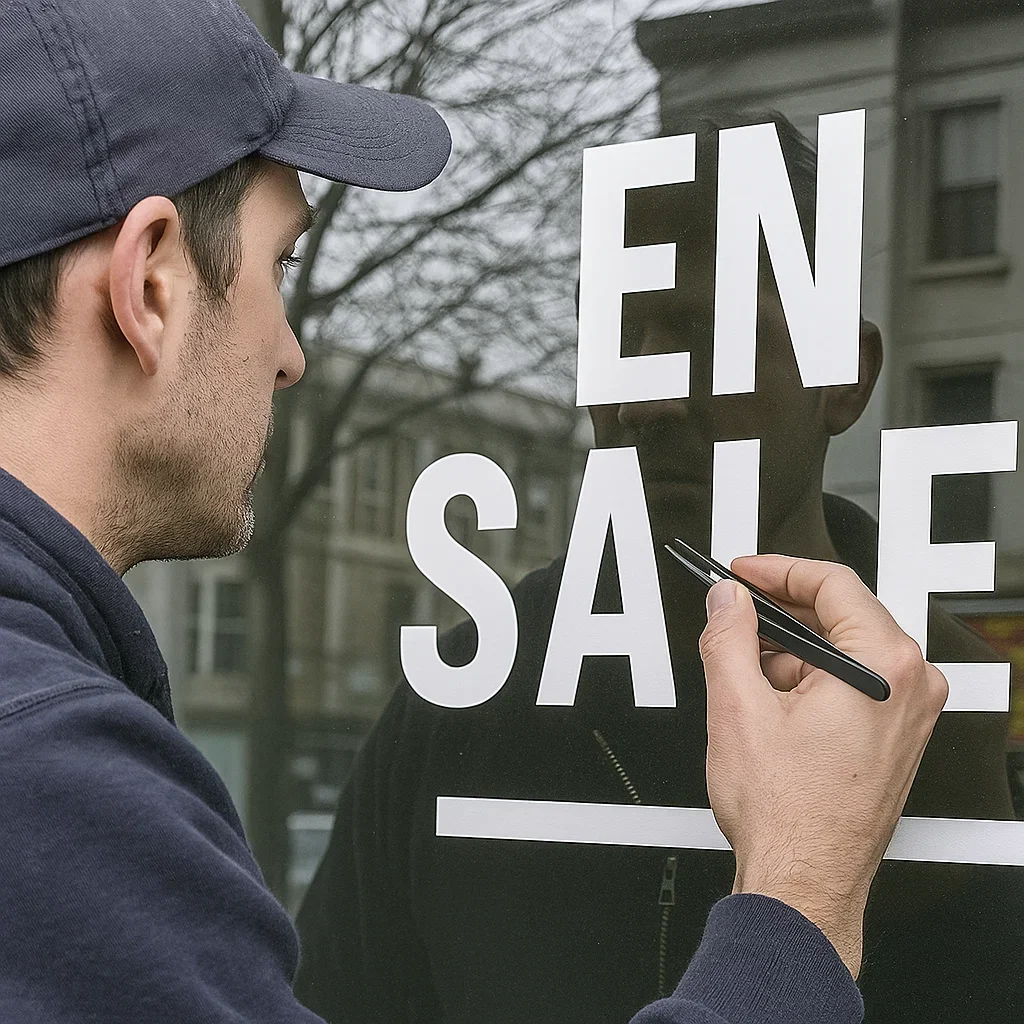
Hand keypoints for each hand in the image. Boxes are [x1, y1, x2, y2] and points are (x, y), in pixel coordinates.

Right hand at [698, 556, 947, 977]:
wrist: (804, 882)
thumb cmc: (786, 815)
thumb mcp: (736, 706)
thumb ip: (727, 634)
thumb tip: (726, 599)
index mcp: (884, 667)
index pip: (833, 584)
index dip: (776, 571)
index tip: (743, 574)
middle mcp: (911, 686)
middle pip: (842, 615)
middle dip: (779, 613)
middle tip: (734, 613)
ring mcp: (908, 715)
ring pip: (844, 651)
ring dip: (791, 650)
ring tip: (743, 667)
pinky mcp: (896, 738)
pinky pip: (854, 683)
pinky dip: (809, 679)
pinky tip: (769, 697)